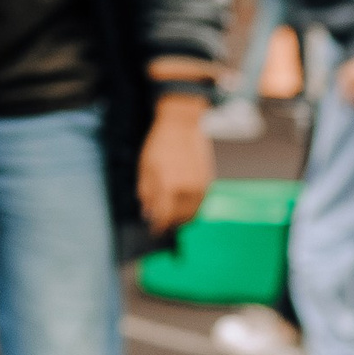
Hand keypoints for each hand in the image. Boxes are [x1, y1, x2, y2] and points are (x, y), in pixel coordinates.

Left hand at [138, 92, 213, 236]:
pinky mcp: (208, 182)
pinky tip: (183, 204)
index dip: (158, 227)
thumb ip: (146, 192)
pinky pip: (200, 204)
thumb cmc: (161, 143)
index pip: (164, 217)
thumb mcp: (145, 167)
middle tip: (162, 223)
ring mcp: (200, 187)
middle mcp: (186, 189)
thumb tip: (148, 213)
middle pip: (179, 219)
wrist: (184, 124)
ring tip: (172, 215)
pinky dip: (191, 209)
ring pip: (192, 214)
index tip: (154, 230)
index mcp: (168, 186)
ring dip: (182, 219)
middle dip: (170, 224)